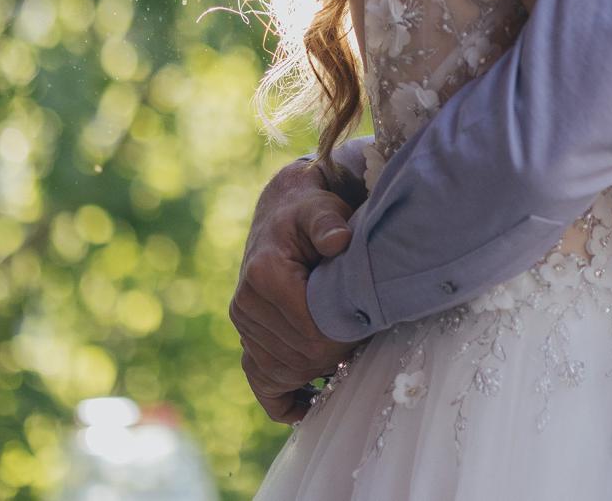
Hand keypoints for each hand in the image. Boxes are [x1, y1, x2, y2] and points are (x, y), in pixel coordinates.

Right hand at [228, 156, 362, 422]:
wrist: (284, 214)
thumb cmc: (310, 212)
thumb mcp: (321, 209)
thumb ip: (328, 223)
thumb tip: (339, 240)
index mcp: (264, 276)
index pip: (308, 331)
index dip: (342, 336)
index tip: (368, 326)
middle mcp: (245, 305)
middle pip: (297, 357)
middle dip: (334, 355)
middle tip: (364, 342)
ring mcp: (243, 326)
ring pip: (281, 373)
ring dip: (316, 373)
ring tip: (348, 359)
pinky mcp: (247, 339)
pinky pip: (260, 383)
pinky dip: (284, 399)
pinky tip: (311, 403)